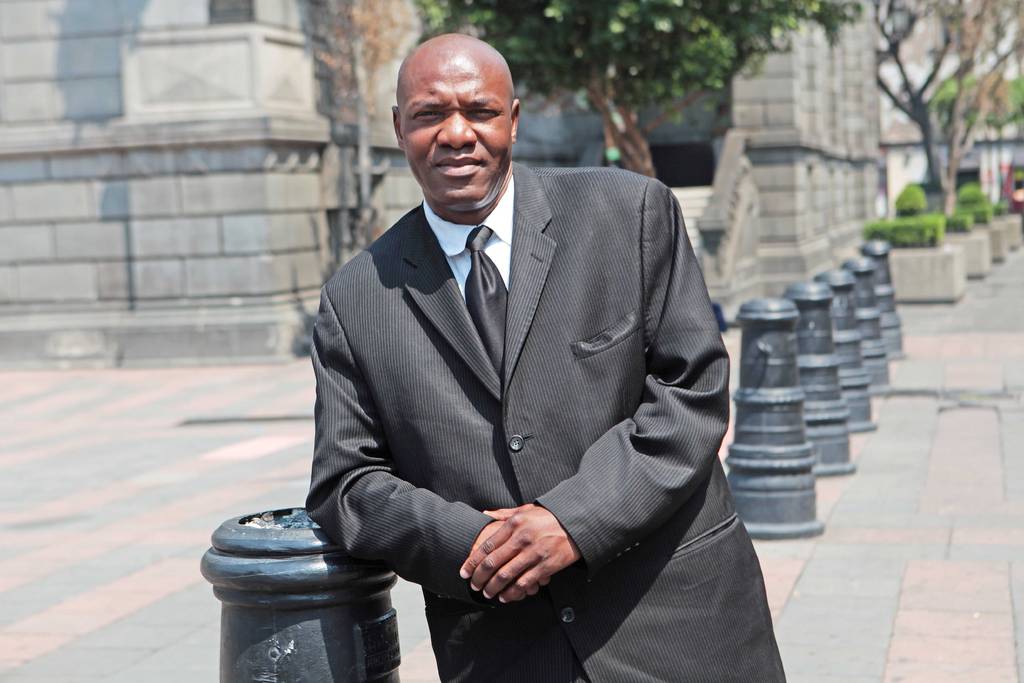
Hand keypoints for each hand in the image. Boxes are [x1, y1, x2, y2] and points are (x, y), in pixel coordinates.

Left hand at [460, 504, 580, 602]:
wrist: (577, 523)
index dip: (472, 562)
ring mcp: (534, 553)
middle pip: (493, 563)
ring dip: (493, 588)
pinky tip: (505, 597)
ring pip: (506, 576)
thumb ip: (504, 514)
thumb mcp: (526, 509)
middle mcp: (522, 538)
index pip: (487, 546)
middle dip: (480, 578)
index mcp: (515, 524)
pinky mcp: (546, 566)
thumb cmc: (549, 516)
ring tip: (487, 593)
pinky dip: (512, 593)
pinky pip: (524, 584)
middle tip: (474, 586)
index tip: (464, 572)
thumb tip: (485, 514)